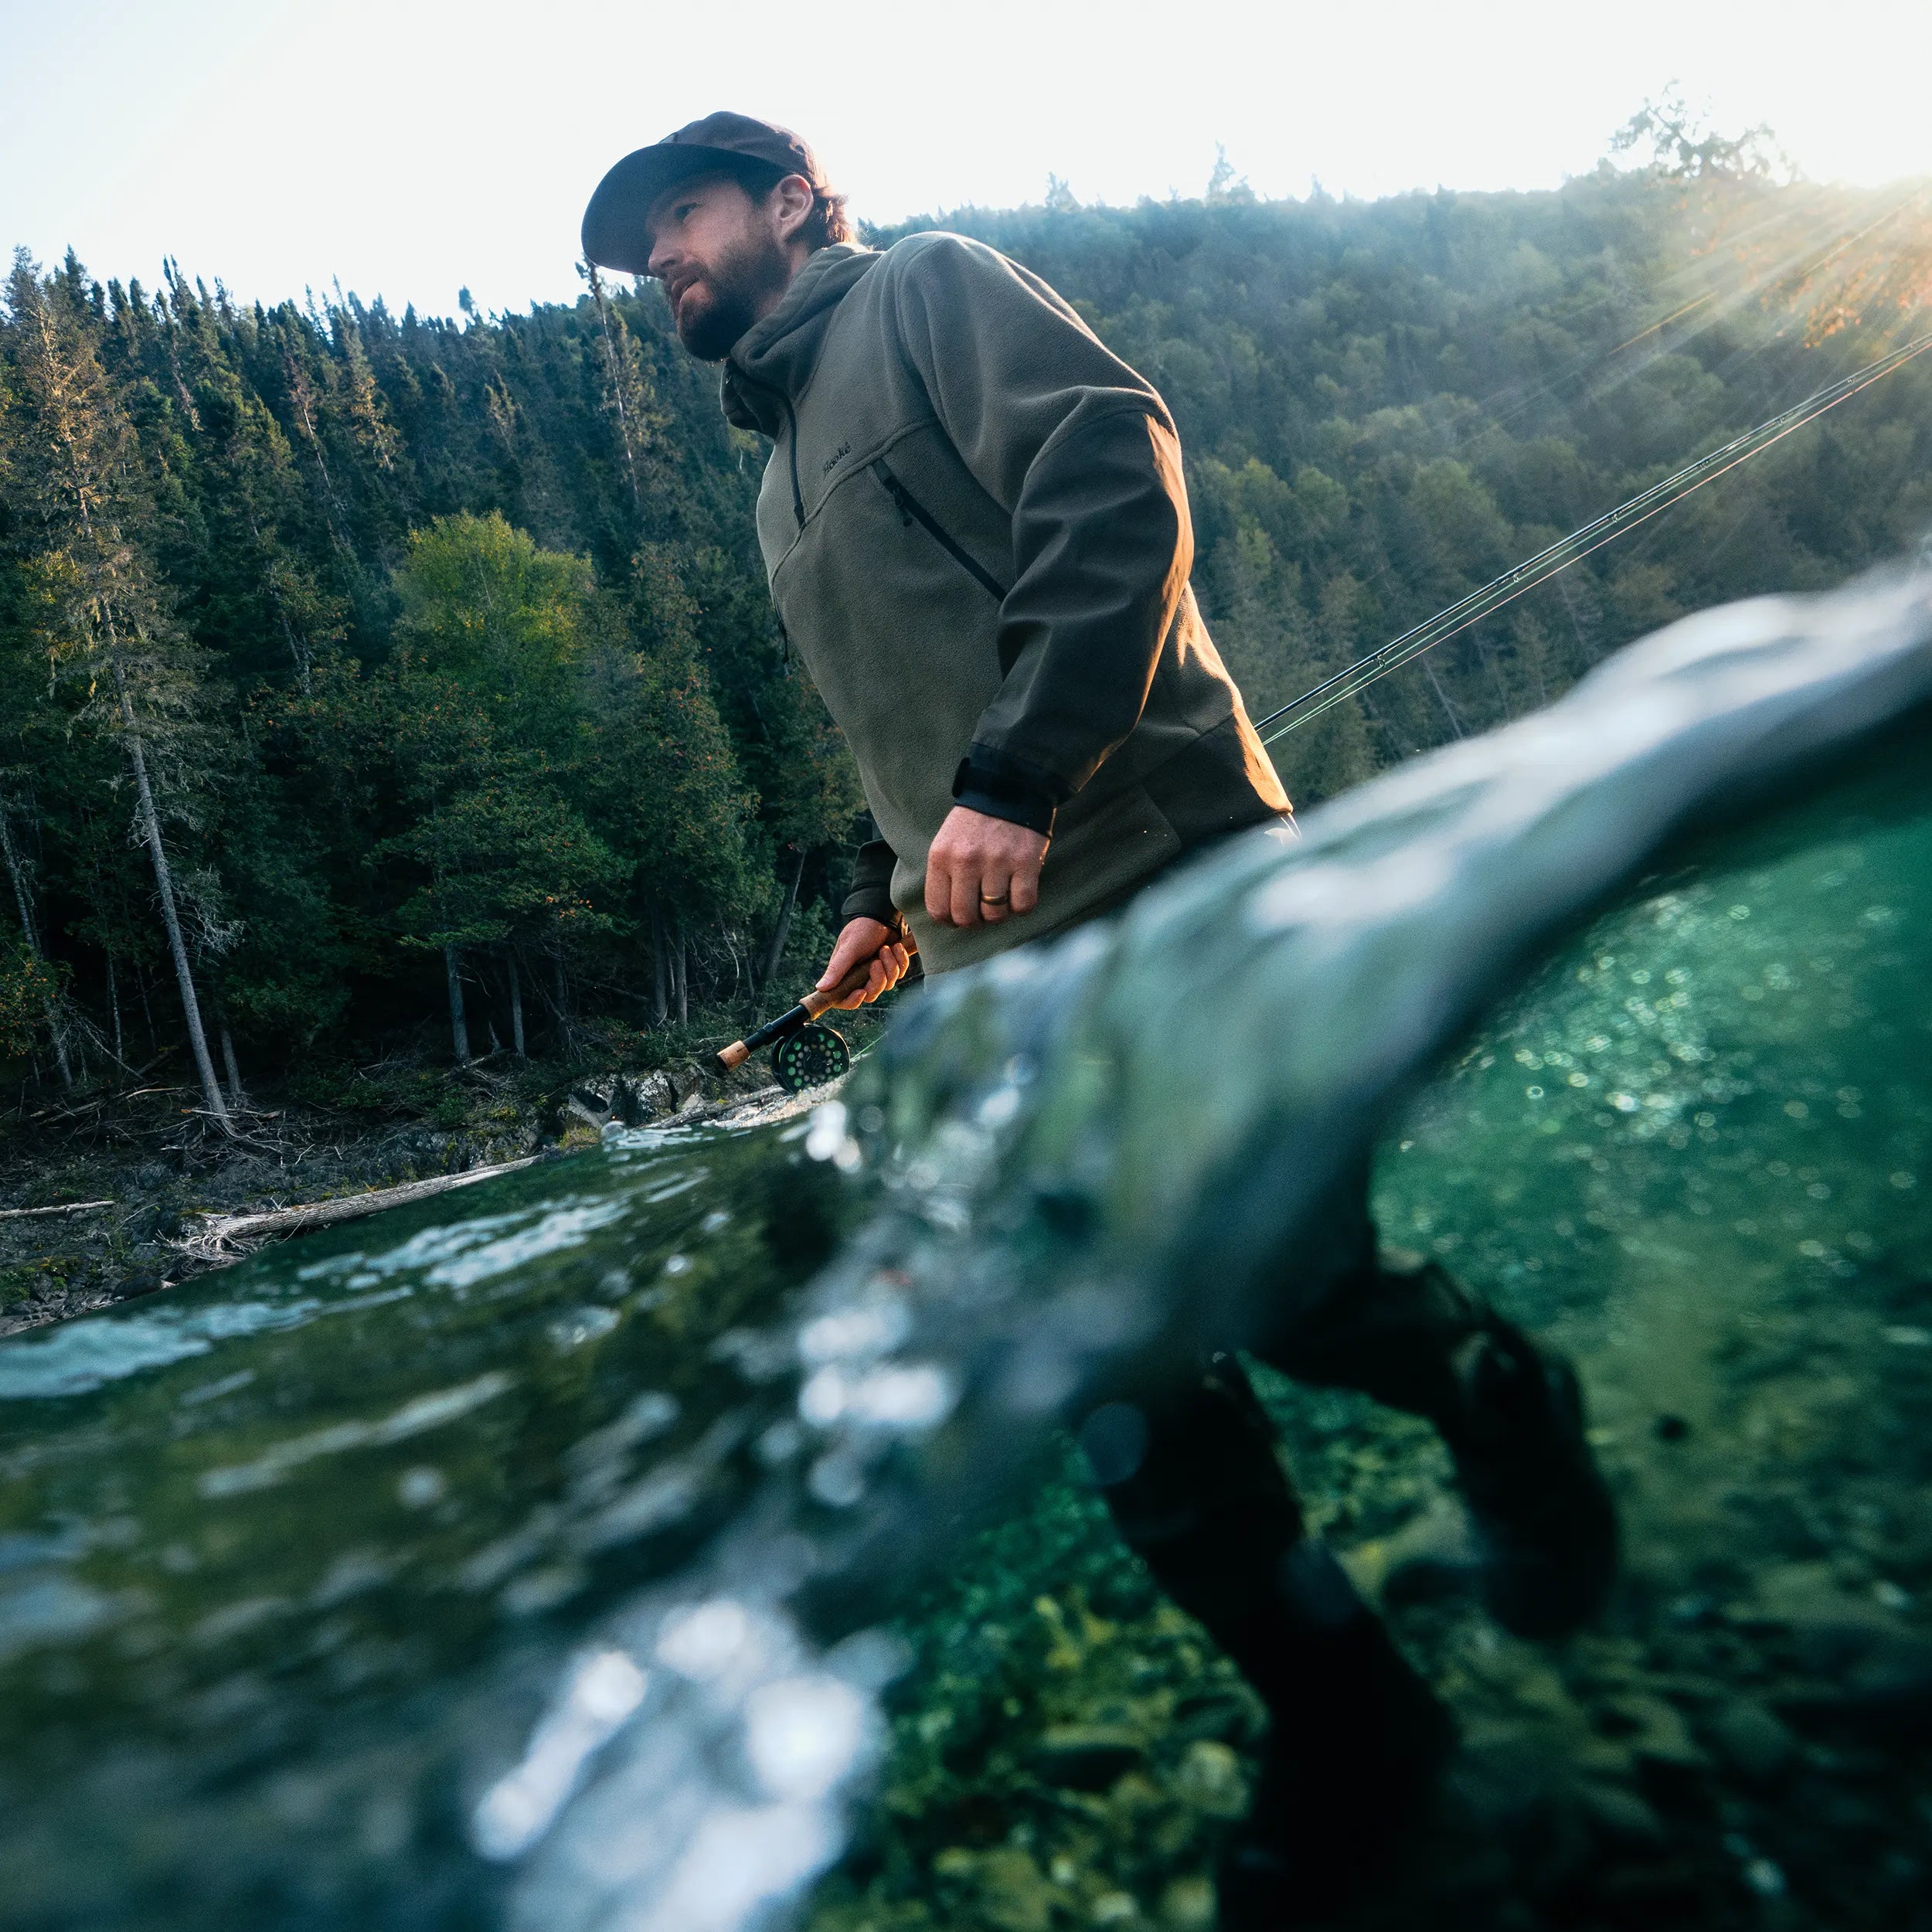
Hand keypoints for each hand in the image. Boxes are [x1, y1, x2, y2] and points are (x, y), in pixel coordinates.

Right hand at [816, 918, 913, 1010]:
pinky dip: (900, 960)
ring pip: (887, 985)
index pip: (844, 999)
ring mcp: (876, 974)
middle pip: (870, 994)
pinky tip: (896, 947)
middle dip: (877, 980)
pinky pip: (900, 974)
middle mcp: (859, 977)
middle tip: (876, 962)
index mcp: (844, 975)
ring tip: (885, 949)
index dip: (852, 1001)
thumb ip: (836, 969)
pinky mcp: (891, 968)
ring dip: (890, 967)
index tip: (861, 992)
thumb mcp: (848, 949)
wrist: (882, 916)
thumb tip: (820, 988)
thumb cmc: (861, 930)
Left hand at [924, 806, 1049, 928]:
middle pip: (966, 917)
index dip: (949, 921)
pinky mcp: (1025, 862)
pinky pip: (1023, 904)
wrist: (1009, 787)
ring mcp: (997, 862)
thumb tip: (949, 914)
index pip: (938, 909)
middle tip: (982, 912)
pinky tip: (1019, 894)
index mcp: (941, 856)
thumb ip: (944, 874)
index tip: (958, 918)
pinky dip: (1022, 906)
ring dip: (999, 913)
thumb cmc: (976, 821)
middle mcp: (966, 861)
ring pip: (995, 914)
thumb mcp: (947, 841)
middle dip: (975, 922)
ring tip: (1001, 899)